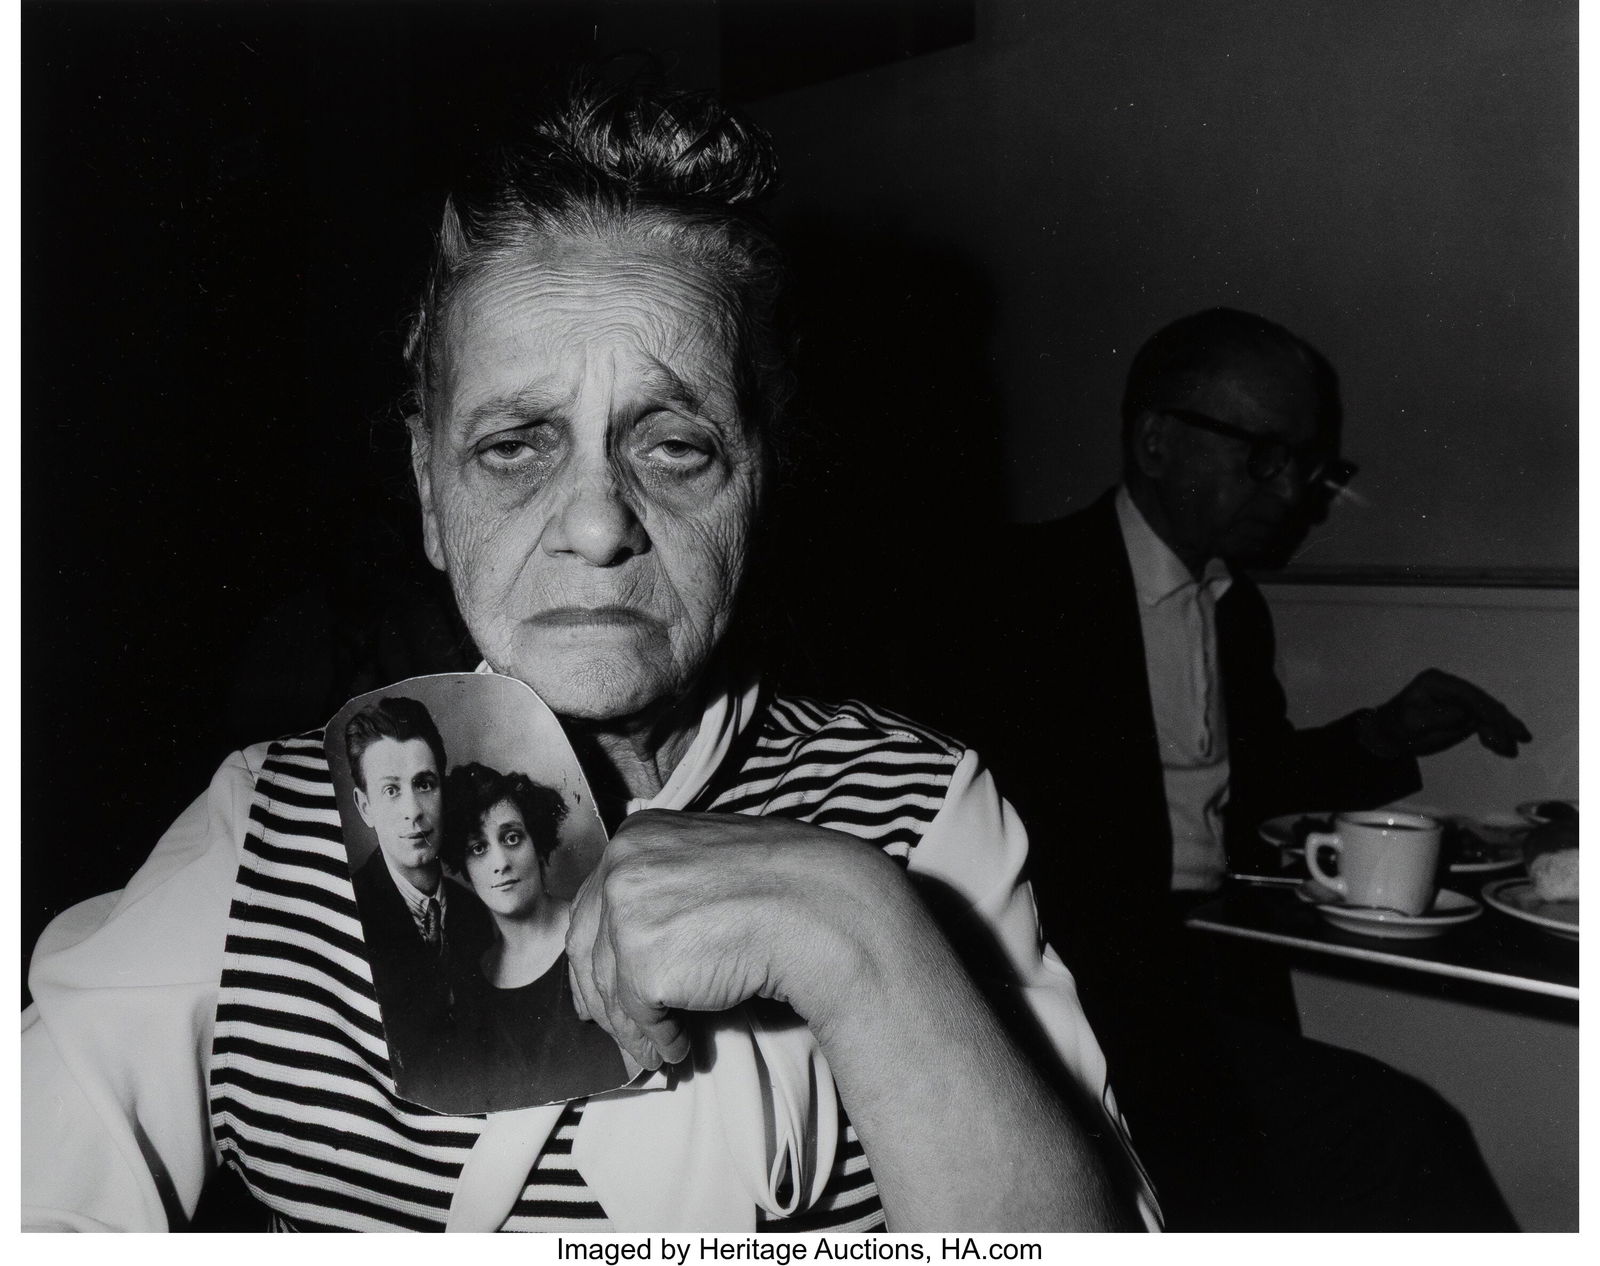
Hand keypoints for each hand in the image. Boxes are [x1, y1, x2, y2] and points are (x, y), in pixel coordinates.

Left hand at [564, 808, 906, 1071]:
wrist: (821, 907)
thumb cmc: (782, 885)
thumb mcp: (708, 860)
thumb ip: (665, 883)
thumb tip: (629, 938)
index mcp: (636, 836)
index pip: (593, 905)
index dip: (595, 955)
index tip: (597, 989)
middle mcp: (621, 866)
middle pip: (588, 950)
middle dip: (603, 1000)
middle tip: (623, 1032)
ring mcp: (628, 914)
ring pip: (610, 990)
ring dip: (633, 1028)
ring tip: (657, 1049)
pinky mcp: (645, 965)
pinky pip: (642, 1018)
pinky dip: (660, 1040)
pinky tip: (679, 1048)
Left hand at [1362, 669, 1531, 758]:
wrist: (1389, 734)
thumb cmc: (1397, 726)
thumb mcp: (1413, 722)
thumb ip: (1440, 717)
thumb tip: (1467, 715)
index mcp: (1437, 682)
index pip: (1469, 695)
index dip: (1489, 710)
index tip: (1505, 726)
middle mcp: (1451, 687)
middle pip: (1483, 702)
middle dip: (1502, 721)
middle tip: (1521, 738)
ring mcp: (1458, 699)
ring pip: (1487, 713)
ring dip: (1501, 731)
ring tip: (1510, 751)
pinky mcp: (1462, 713)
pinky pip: (1483, 722)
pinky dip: (1494, 734)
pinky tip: (1501, 748)